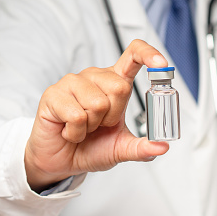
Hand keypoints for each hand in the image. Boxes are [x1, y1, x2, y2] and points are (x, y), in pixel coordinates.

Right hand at [25, 40, 169, 191]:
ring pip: (98, 103)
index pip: (133, 56)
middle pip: (120, 87)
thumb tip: (163, 147)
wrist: (62, 161)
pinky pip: (76, 116)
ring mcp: (72, 83)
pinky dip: (76, 132)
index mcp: (115, 82)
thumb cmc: (91, 147)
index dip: (148, 55)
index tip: (161, 64)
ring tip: (83, 127)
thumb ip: (143, 148)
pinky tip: (69, 131)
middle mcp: (95, 77)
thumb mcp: (122, 148)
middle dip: (113, 116)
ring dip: (92, 125)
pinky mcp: (53, 94)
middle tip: (99, 125)